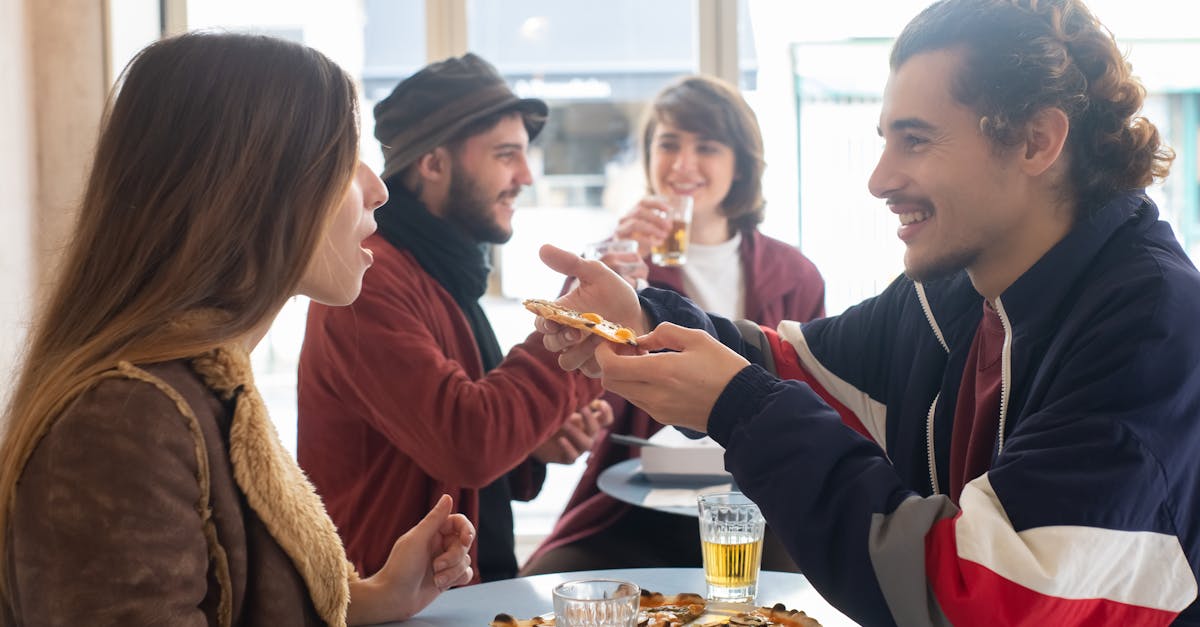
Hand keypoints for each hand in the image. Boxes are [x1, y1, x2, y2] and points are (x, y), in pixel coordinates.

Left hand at [346, 494, 473, 624]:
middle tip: (436, 565)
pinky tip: (440, 584)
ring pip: (465, 560)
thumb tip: (448, 496)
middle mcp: (440, 544)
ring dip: (452, 571)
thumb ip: (434, 519)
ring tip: (435, 578)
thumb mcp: (417, 540)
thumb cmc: (400, 568)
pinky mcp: (448, 577)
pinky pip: (465, 574)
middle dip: (454, 556)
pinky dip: (456, 579)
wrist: (393, 598)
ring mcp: (445, 561)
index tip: (466, 539)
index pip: (459, 522)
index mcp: (432, 531)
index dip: (466, 529)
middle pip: (464, 543)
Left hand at [532, 399, 615, 463]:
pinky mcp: (568, 459)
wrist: (534, 436)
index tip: (599, 403)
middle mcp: (587, 436)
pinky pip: (572, 457)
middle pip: (595, 429)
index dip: (606, 412)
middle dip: (588, 418)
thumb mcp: (562, 405)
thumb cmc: (551, 417)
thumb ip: (573, 397)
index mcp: (588, 422)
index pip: (606, 419)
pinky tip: (560, 440)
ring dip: (576, 431)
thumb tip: (580, 382)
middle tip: (581, 407)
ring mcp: (579, 449)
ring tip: (564, 422)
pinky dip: (568, 448)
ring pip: (586, 444)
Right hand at [536, 244, 646, 377]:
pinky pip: (589, 371)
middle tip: (576, 331)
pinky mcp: (597, 366)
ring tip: (600, 337)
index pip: (541, 323)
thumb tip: (542, 248)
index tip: (552, 320)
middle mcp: (568, 335)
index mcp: (562, 314)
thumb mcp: (595, 273)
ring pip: (567, 361)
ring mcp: (581, 352)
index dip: (543, 324)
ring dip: (580, 351)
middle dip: (561, 338)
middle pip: (551, 344)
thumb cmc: (614, 292)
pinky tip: (613, 348)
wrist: (641, 313)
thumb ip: (570, 263)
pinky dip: (598, 361)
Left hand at [593, 323, 748, 431]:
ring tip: (644, 360)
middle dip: (610, 363)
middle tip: (626, 349)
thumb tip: (641, 340)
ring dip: (624, 375)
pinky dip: (637, 386)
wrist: (743, 405)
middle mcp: (654, 395)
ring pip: (623, 392)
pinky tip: (656, 375)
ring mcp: (657, 410)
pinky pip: (639, 400)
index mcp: (661, 372)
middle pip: (610, 382)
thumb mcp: (697, 339)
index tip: (611, 341)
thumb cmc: (724, 369)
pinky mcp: (663, 418)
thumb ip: (664, 333)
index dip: (603, 353)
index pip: (611, 367)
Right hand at [615, 197, 672, 256]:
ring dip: (653, 229)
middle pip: (639, 211)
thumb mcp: (653, 230)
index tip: (669, 210)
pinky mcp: (619, 240)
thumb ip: (661, 224)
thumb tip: (670, 222)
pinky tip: (658, 243)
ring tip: (664, 235)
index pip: (643, 202)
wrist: (630, 257)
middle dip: (656, 218)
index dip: (656, 204)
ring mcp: (620, 229)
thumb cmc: (644, 241)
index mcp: (633, 212)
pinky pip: (633, 238)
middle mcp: (625, 218)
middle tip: (669, 227)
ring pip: (635, 223)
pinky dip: (648, 240)